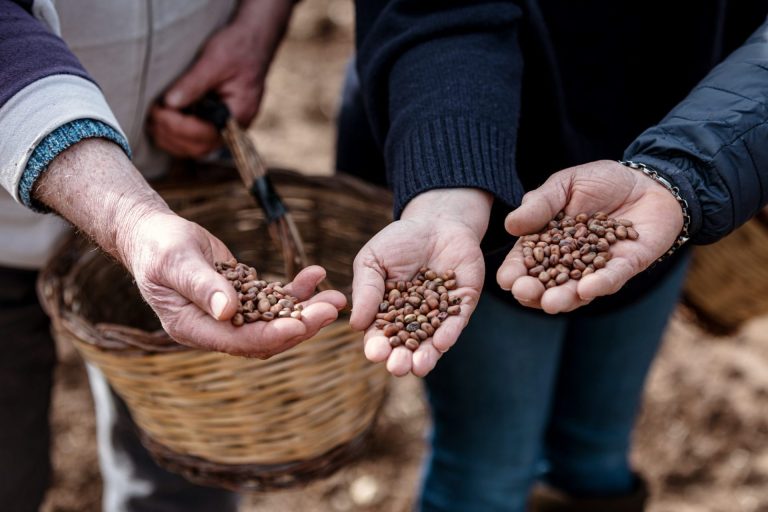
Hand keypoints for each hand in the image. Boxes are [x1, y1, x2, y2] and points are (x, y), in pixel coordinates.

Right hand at [123, 212, 346, 357]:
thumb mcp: (175, 260)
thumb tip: (229, 312)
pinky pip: (274, 299)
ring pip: (275, 321)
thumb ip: (202, 286)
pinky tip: (316, 275)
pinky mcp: (243, 299)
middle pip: (265, 337)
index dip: (272, 335)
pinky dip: (297, 291)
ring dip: (307, 311)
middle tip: (333, 308)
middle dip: (302, 325)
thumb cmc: (159, 245)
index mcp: (192, 327)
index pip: (238, 340)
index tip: (302, 325)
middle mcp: (214, 328)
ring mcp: (230, 316)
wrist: (154, 235)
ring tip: (337, 297)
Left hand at [147, 0, 293, 156]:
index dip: (178, 126)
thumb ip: (194, 83)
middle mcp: (235, 128)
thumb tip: (169, 104)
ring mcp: (227, 129)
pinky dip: (176, 135)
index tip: (158, 110)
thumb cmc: (238, 48)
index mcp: (239, 114)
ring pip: (194, 149)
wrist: (254, 43)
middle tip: (152, 114)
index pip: (205, 133)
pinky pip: (195, 141)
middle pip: (198, 147)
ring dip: (170, 138)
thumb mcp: (215, 60)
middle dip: (170, 134)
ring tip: (153, 117)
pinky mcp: (217, 124)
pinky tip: (163, 120)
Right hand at [350, 189, 490, 376]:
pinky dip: (449, 333)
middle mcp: (414, 319)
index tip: (375, 352)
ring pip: (432, 342)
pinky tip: (441, 343)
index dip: (378, 345)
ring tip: (418, 367)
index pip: (381, 335)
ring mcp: (439, 314)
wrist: (437, 221)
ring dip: (426, 356)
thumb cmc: (400, 241)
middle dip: (401, 359)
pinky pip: (456, 323)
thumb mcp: (373, 260)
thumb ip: (366, 290)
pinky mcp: (462, 305)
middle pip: (407, 346)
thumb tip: (356, 324)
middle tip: (397, 367)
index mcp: (388, 312)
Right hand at [497, 160, 683, 312]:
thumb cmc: (603, 181)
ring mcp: (596, 268)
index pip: (527, 261)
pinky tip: (586, 289)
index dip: (515, 271)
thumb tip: (510, 225)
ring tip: (551, 303)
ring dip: (564, 298)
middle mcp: (569, 261)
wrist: (649, 180)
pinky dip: (599, 284)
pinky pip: (612, 278)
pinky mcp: (626, 267)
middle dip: (534, 292)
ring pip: (577, 290)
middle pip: (547, 283)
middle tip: (524, 293)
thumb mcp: (565, 184)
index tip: (507, 279)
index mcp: (548, 241)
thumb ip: (540, 203)